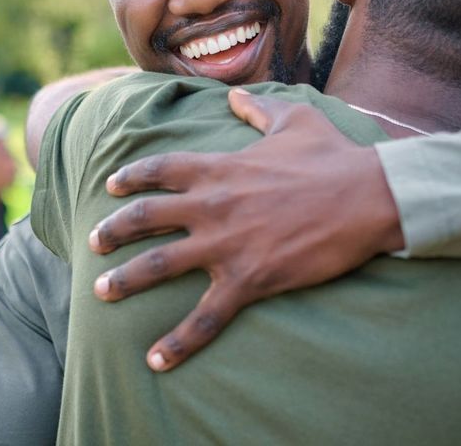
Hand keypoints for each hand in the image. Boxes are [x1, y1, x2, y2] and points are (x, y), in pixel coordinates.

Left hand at [89, 89, 402, 371]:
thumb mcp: (293, 119)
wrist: (367, 196)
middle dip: (112, 230)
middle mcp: (212, 205)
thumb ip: (257, 108)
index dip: (130, 177)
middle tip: (93, 240)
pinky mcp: (250, 278)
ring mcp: (227, 244)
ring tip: (100, 291)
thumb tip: (234, 99)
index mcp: (220, 168)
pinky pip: (205, 318)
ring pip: (159, 266)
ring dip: (124, 280)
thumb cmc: (331, 156)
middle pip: (145, 217)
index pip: (159, 170)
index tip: (111, 186)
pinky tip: (155, 360)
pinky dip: (178, 342)